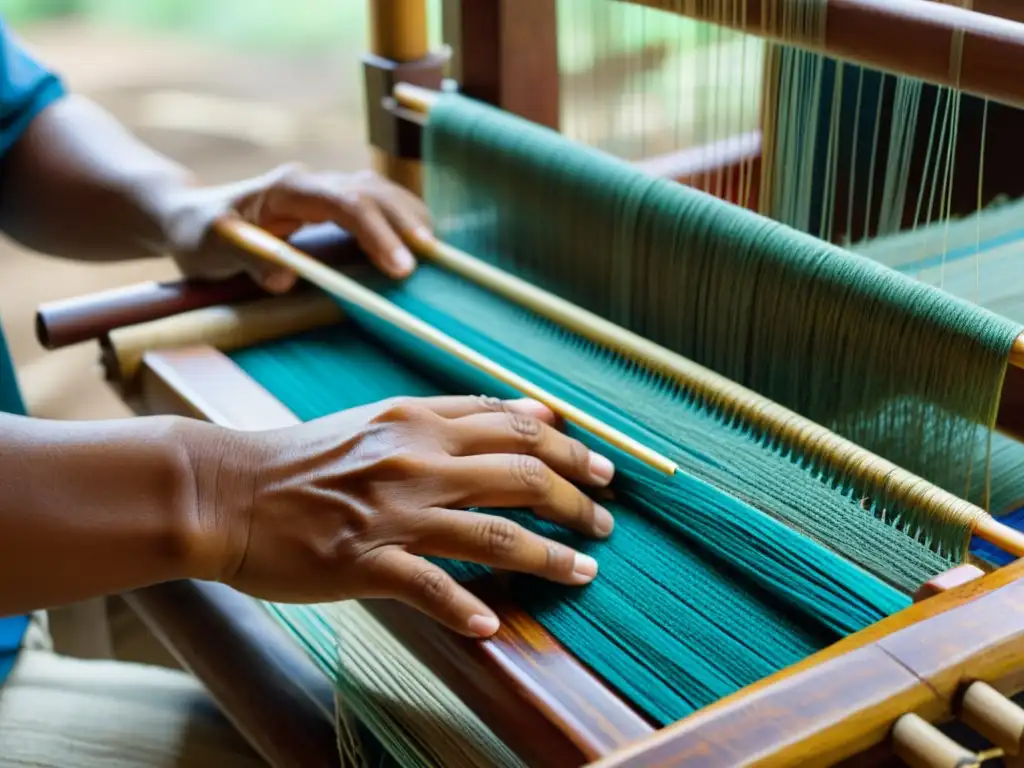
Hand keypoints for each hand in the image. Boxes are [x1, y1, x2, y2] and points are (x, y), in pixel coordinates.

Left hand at [167, 165, 430, 290]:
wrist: (194, 216)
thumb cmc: (201, 232)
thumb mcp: (211, 248)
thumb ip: (247, 259)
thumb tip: (284, 278)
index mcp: (288, 187)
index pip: (345, 203)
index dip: (376, 232)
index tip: (399, 267)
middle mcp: (314, 181)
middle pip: (372, 192)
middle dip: (404, 225)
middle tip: (429, 261)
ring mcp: (327, 190)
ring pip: (381, 193)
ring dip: (411, 219)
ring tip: (436, 253)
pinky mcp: (335, 204)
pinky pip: (378, 204)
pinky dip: (404, 220)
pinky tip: (422, 244)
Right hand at [197, 396, 615, 637]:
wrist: (225, 490)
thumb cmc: (303, 459)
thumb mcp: (380, 419)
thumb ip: (452, 416)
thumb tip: (526, 410)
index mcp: (419, 421)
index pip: (515, 427)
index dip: (569, 450)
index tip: (602, 470)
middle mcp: (416, 460)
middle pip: (521, 475)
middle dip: (576, 500)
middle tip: (606, 522)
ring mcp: (392, 513)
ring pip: (494, 533)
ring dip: (549, 555)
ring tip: (584, 572)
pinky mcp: (363, 561)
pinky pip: (429, 587)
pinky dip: (465, 607)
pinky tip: (493, 624)